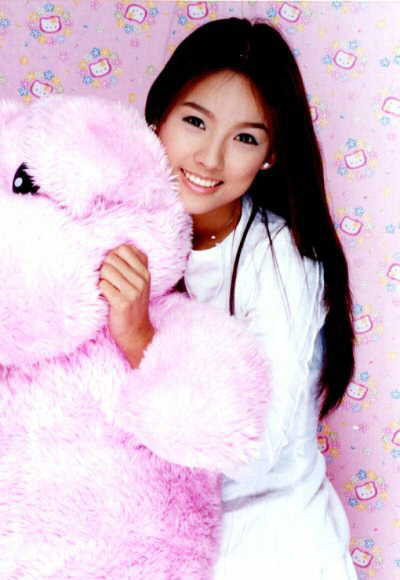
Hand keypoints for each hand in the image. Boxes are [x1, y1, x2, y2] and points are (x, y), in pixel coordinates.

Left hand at [98, 244, 153, 367]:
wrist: (136, 332)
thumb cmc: (132, 304)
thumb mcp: (139, 283)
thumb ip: (132, 264)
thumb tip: (115, 247)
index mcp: (145, 272)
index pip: (124, 249)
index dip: (114, 256)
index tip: (114, 268)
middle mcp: (141, 280)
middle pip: (112, 258)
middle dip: (105, 267)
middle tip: (108, 281)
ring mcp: (133, 291)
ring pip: (106, 270)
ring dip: (102, 279)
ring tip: (108, 289)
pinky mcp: (122, 303)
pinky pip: (103, 286)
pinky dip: (100, 291)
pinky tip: (106, 298)